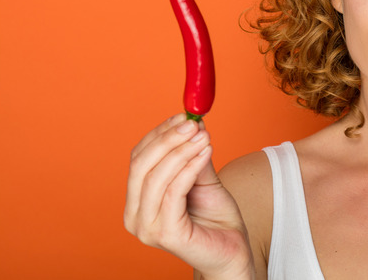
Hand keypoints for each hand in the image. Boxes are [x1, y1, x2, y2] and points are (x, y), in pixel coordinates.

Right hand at [124, 114, 253, 278]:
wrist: (232, 251)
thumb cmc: (215, 219)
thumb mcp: (202, 179)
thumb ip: (192, 156)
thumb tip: (193, 123)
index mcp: (136, 202)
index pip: (138, 158)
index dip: (159, 134)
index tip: (182, 115)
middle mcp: (134, 217)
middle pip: (142, 165)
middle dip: (168, 139)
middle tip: (193, 122)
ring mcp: (147, 228)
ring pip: (157, 177)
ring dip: (182, 150)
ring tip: (204, 136)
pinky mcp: (166, 234)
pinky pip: (174, 192)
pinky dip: (190, 167)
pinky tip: (206, 152)